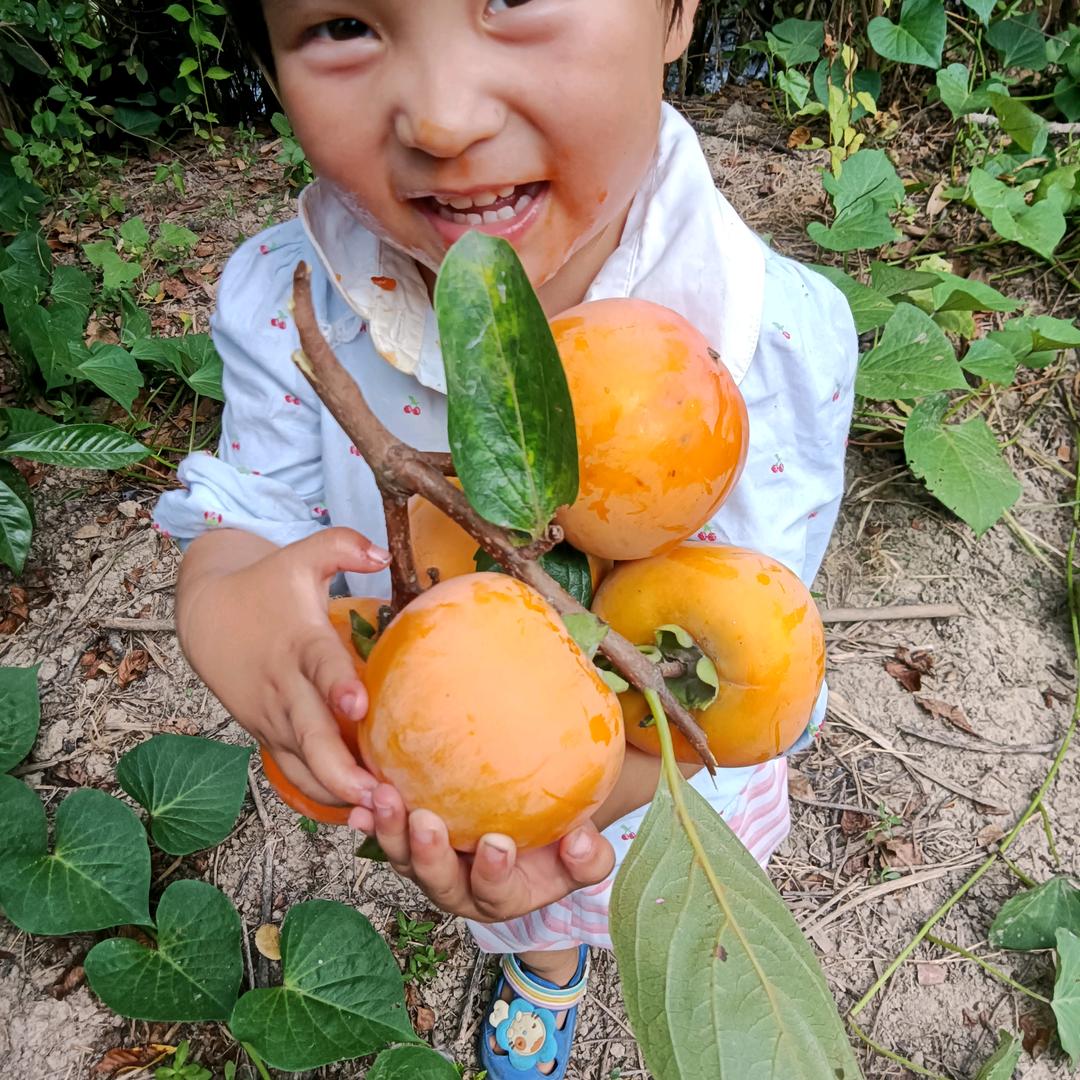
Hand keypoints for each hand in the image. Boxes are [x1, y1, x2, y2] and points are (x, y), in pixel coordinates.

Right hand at [176, 526, 390, 806]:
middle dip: (343, 771)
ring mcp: (276, 718)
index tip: (358, 704)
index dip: (338, 685)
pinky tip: (362, 814)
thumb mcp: (300, 554)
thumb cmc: (266, 586)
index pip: (320, 665)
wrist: (206, 617)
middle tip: (382, 796)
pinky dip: (326, 795)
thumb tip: (381, 553)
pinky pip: (300, 773)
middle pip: (311, 737)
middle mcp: (286, 688)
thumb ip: (340, 545)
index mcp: (299, 643)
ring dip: (339, 793)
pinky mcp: (272, 736)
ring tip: (381, 816)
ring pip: (305, 767)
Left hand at [349, 784, 615, 921]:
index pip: (494, 892)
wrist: (530, 837)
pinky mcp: (407, 842)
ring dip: (390, 831)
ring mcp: (428, 867)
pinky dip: (368, 820)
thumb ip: (587, 857)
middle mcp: (459, 888)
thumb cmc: (557, 847)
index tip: (497, 844)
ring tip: (383, 797)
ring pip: (403, 858)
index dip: (493, 873)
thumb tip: (580, 841)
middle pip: (437, 881)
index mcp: (502, 896)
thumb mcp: (582, 857)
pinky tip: (357, 801)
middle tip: (425, 821)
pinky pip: (383, 835)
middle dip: (428, 854)